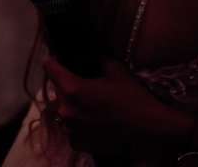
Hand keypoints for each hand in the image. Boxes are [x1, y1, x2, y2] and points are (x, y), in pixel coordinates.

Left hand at [45, 57, 187, 154]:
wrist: (147, 127)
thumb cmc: (132, 96)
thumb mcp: (116, 70)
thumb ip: (97, 59)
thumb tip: (89, 54)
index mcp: (73, 89)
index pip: (50, 68)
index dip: (55, 60)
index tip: (61, 58)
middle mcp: (65, 110)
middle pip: (57, 89)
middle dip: (67, 82)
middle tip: (85, 81)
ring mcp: (70, 129)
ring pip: (63, 108)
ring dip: (72, 103)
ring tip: (91, 101)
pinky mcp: (76, 142)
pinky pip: (70, 125)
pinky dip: (78, 120)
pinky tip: (94, 117)